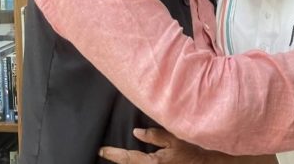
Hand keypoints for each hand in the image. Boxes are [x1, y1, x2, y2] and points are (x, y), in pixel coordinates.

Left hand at [99, 128, 219, 163]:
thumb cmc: (191, 152)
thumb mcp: (174, 139)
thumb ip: (155, 135)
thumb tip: (136, 132)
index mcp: (153, 163)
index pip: (127, 158)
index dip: (113, 154)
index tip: (102, 151)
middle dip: (118, 160)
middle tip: (105, 154)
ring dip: (127, 162)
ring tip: (118, 156)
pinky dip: (136, 163)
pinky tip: (132, 161)